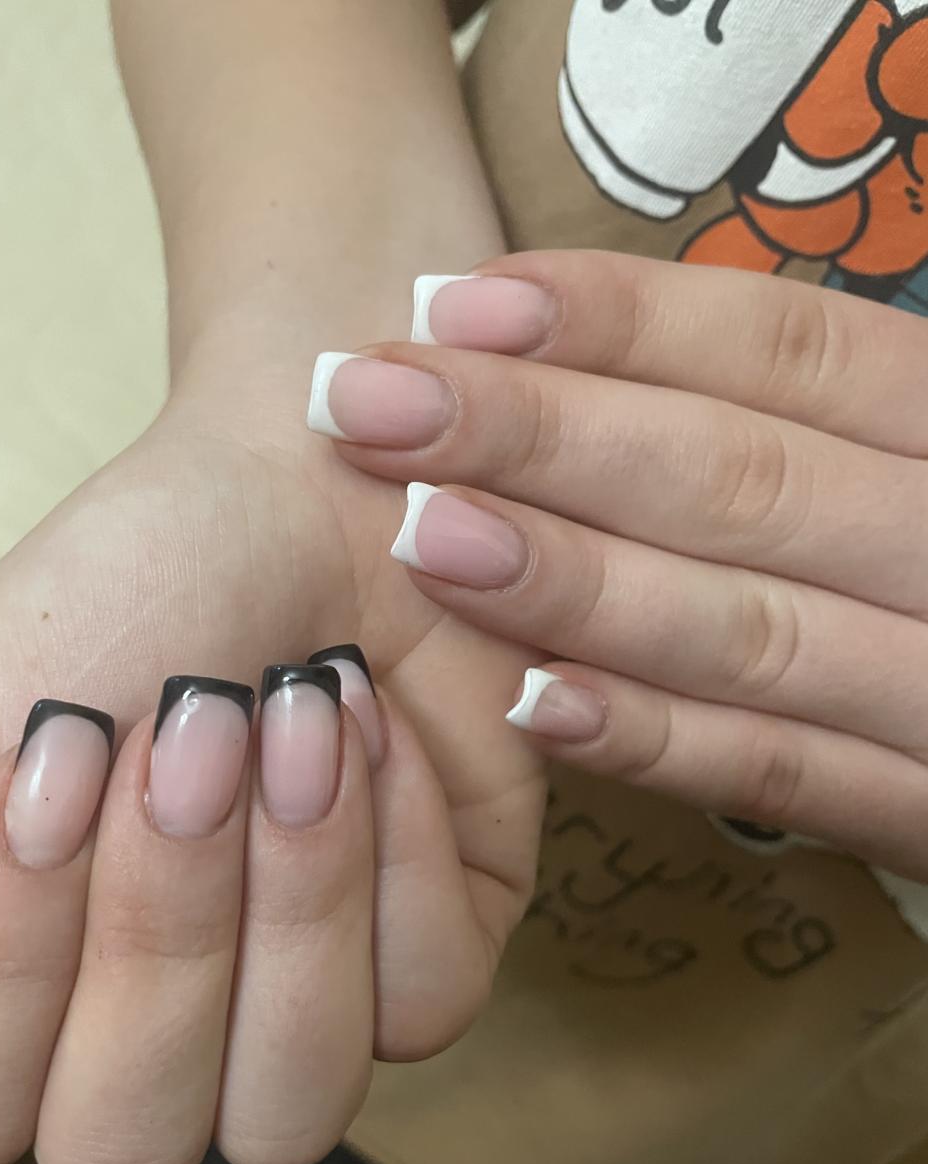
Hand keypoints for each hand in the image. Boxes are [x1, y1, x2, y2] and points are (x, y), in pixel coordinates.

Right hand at [0, 415, 544, 1163]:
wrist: (300, 502)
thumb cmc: (109, 613)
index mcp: (13, 1012)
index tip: (49, 749)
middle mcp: (154, 1058)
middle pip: (125, 1140)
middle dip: (151, 919)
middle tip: (187, 722)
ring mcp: (301, 1027)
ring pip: (286, 1107)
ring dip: (287, 896)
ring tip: (291, 716)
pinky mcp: (430, 971)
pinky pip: (423, 1002)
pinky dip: (395, 848)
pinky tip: (373, 730)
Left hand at [309, 251, 927, 881]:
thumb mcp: (914, 471)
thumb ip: (801, 435)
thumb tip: (582, 373)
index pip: (790, 351)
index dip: (619, 323)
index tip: (456, 304)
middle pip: (743, 475)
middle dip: (544, 436)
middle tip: (370, 404)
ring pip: (753, 626)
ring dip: (579, 582)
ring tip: (428, 539)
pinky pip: (790, 777)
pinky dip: (666, 739)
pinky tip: (537, 704)